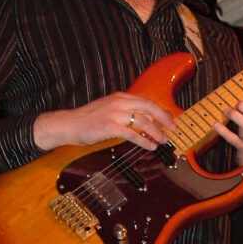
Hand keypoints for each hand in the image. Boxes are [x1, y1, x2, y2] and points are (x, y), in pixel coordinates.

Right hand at [34, 91, 176, 150]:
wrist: (69, 124)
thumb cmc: (89, 120)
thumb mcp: (110, 110)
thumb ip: (126, 112)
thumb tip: (146, 121)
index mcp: (120, 97)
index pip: (146, 101)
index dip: (161, 111)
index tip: (171, 120)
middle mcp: (119, 102)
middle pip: (149, 108)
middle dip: (164, 119)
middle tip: (173, 129)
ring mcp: (114, 114)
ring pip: (143, 121)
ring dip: (156, 132)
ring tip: (163, 141)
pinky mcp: (109, 126)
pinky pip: (132, 134)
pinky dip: (144, 141)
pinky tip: (151, 146)